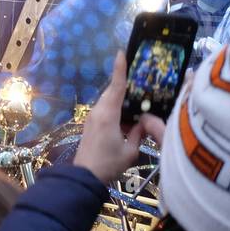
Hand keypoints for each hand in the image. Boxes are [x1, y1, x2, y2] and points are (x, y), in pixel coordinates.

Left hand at [75, 52, 142, 183]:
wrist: (84, 178)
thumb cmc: (108, 164)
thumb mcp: (131, 151)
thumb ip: (139, 134)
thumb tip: (144, 122)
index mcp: (109, 115)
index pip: (117, 86)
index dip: (120, 69)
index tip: (121, 52)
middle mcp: (99, 112)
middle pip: (113, 91)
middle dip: (124, 82)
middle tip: (139, 75)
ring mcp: (93, 118)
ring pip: (109, 100)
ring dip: (121, 97)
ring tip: (137, 97)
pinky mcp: (91, 125)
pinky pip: (106, 109)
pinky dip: (117, 107)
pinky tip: (128, 115)